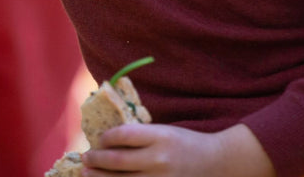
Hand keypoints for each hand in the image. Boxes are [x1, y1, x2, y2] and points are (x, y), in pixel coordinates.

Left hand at [80, 122, 274, 176]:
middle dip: (97, 160)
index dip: (107, 137)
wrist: (218, 163)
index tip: (99, 138)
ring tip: (87, 174)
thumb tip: (108, 140)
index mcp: (160, 135)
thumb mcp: (165, 131)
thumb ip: (141, 136)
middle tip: (85, 158)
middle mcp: (159, 158)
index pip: (124, 134)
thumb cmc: (186, 143)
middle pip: (118, 160)